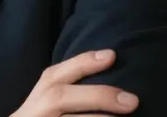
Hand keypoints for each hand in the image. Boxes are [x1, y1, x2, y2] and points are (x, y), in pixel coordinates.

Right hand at [10, 49, 138, 116]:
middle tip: (132, 101)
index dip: (83, 63)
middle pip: (60, 97)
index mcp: (38, 98)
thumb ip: (68, 92)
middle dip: (97, 95)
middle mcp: (34, 113)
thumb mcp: (46, 104)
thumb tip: (113, 81)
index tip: (112, 55)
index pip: (55, 75)